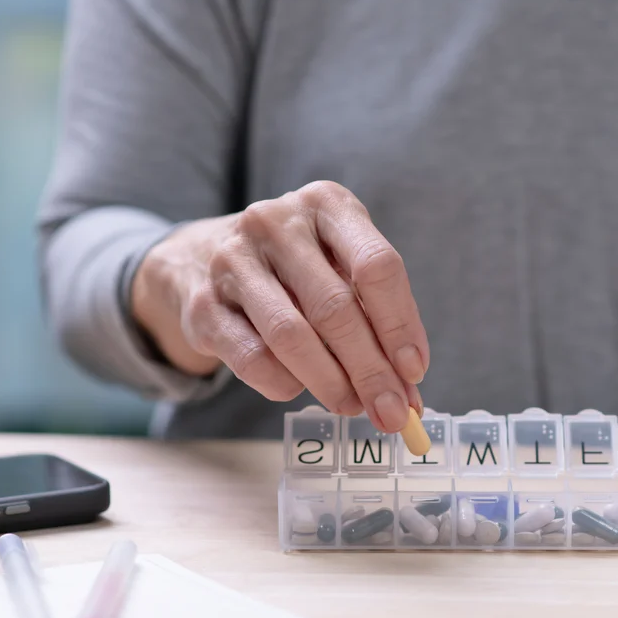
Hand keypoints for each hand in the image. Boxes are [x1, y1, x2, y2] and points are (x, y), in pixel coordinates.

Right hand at [131, 181, 427, 432]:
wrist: (204, 260)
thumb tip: (407, 387)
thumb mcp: (341, 268)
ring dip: (331, 382)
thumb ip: (378, 318)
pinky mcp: (202, 304)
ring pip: (292, 335)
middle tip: (391, 413)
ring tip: (352, 406)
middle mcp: (276, 222)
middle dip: (370, 369)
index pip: (377, 266)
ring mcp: (232, 259)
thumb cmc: (297, 269)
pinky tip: (299, 389)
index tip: (414, 373)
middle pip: (336, 307)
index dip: (400, 326)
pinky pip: (253, 358)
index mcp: (327, 204)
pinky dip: (285, 384)